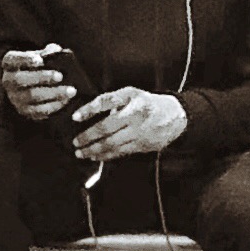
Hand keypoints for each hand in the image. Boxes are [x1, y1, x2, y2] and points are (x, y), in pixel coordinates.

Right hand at [1, 47, 74, 122]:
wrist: (33, 85)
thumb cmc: (39, 66)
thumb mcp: (42, 56)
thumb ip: (49, 52)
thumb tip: (58, 53)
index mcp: (10, 63)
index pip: (12, 59)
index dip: (25, 60)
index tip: (40, 60)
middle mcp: (8, 81)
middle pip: (21, 79)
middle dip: (42, 78)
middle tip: (60, 76)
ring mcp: (15, 97)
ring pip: (32, 96)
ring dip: (53, 93)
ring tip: (71, 90)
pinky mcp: (25, 111)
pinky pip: (39, 110)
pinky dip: (54, 105)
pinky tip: (66, 99)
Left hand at [72, 87, 188, 162]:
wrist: (175, 116)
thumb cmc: (148, 103)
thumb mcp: (131, 94)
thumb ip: (112, 100)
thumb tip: (89, 111)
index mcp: (131, 101)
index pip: (106, 103)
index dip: (89, 110)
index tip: (75, 117)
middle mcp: (135, 117)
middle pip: (106, 129)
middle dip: (87, 138)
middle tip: (75, 142)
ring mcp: (139, 134)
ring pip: (112, 144)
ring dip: (94, 150)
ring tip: (82, 153)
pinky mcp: (142, 146)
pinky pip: (120, 152)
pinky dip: (106, 155)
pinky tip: (96, 156)